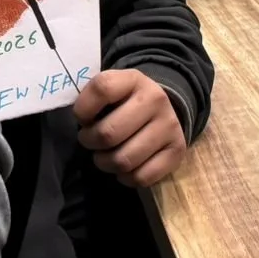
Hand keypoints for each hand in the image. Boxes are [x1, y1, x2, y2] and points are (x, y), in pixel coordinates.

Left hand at [75, 69, 186, 188]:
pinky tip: (125, 167)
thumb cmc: (124, 103)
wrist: (161, 109)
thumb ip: (91, 99)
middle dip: (90, 143)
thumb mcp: (110, 91)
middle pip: (108, 133)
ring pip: (123, 160)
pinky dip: (127, 178)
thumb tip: (81, 123)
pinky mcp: (177, 150)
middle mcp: (156, 99)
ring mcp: (169, 125)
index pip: (102, 88)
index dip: (82, 109)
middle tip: (91, 141)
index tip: (84, 118)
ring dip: (106, 163)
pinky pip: (141, 177)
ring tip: (106, 156)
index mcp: (134, 79)